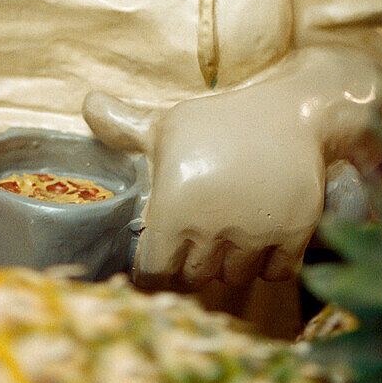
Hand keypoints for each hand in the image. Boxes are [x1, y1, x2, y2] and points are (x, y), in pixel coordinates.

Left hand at [83, 82, 325, 289]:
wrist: (290, 111)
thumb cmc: (219, 121)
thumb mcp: (167, 124)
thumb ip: (124, 128)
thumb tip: (87, 104)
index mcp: (173, 204)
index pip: (155, 271)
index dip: (158, 268)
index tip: (166, 257)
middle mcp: (211, 224)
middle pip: (195, 278)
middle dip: (195, 263)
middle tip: (201, 239)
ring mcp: (255, 231)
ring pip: (235, 277)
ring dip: (232, 263)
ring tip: (232, 231)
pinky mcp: (294, 232)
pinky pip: (275, 273)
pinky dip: (270, 263)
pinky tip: (263, 234)